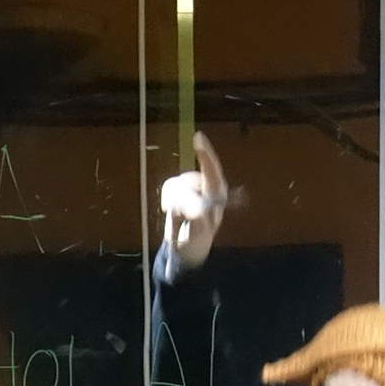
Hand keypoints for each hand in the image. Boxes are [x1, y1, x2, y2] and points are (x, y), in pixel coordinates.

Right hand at [158, 130, 227, 269]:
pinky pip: (169, 187)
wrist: (185, 249)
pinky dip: (166, 199)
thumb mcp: (198, 232)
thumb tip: (195, 206)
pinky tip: (169, 210)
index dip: (205, 153)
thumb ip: (198, 217)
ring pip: (177, 184)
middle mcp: (206, 188)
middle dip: (180, 194)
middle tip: (172, 208)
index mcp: (218, 196)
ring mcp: (192, 188)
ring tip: (176, 216)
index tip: (197, 136)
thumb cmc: (196, 240)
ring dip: (173, 201)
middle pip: (190, 177)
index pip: (212, 170)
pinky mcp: (179, 190)